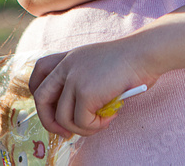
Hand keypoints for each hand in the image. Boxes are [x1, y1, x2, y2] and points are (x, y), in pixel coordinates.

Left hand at [29, 38, 157, 137]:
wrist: (145, 52)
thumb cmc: (130, 62)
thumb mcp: (97, 64)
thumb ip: (83, 80)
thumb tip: (75, 113)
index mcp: (70, 57)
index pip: (39, 72)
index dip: (39, 92)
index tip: (53, 109)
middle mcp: (67, 65)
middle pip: (41, 98)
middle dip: (49, 121)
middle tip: (66, 133)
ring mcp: (75, 78)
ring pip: (62, 117)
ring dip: (81, 128)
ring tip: (100, 123)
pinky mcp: (86, 92)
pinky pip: (81, 121)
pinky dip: (95, 126)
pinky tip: (110, 117)